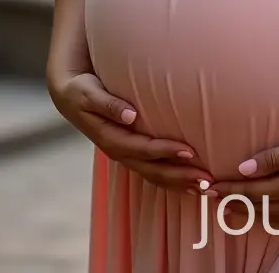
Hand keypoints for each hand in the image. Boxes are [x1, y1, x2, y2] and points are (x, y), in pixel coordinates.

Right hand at [48, 71, 211, 192]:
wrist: (70, 97)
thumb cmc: (81, 90)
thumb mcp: (88, 94)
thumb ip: (108, 104)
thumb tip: (130, 115)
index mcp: (110, 139)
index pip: (142, 149)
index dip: (166, 152)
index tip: (190, 151)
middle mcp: (120, 151)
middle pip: (153, 170)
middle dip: (181, 177)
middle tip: (208, 180)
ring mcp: (126, 155)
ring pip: (156, 176)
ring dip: (181, 183)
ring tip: (208, 188)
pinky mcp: (132, 153)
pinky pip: (155, 171)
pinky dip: (175, 179)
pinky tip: (193, 183)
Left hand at [208, 126, 278, 219]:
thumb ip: (275, 158)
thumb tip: (244, 170)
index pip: (254, 191)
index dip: (231, 191)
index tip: (211, 189)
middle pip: (261, 206)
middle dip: (235, 204)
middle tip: (213, 202)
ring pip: (274, 215)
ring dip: (251, 213)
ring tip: (233, 211)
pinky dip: (274, 219)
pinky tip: (272, 217)